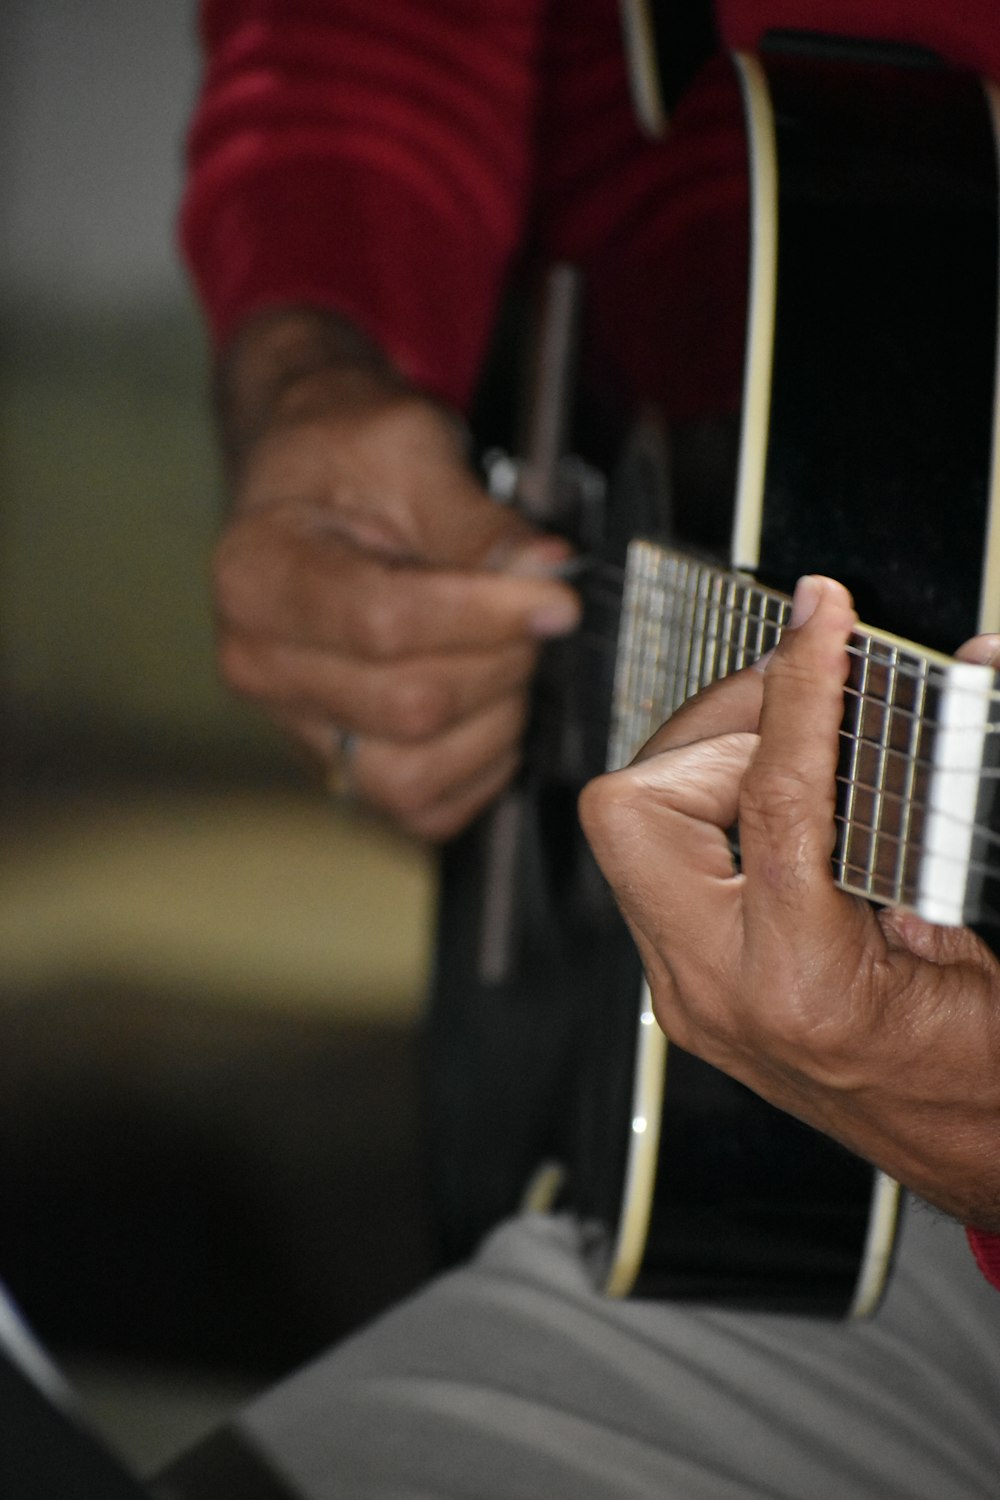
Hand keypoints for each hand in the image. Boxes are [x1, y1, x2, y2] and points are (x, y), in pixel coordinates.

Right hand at [212, 310, 580, 839]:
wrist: (312, 486)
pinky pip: (420, 810)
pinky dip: (477, 771)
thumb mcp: (409, 448)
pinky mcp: (336, 768)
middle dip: (501, 660)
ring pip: (415, 773)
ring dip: (494, 722)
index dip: (488, 616)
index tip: (556, 595)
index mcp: (256, 575)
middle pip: (410, 706)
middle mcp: (258, 665)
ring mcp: (294, 726)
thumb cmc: (350, 459)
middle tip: (534, 612)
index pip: (384, 624)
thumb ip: (475, 517)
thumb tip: (542, 572)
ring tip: (511, 655)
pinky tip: (495, 708)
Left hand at [579, 575, 999, 1230]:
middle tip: (802, 699)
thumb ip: (952, 812)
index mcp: (803, 986)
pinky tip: (776, 801)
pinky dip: (712, 808)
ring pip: (630, 830)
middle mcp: (718, 992)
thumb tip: (970, 676)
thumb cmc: (980, 1075)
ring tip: (796, 750)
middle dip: (716, 730)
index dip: (800, 688)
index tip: (820, 615)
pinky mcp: (686, 982)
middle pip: (636, 811)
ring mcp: (690, 991)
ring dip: (709, 764)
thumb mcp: (976, 939)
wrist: (970, 1156)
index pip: (776, 799)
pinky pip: (660, 861)